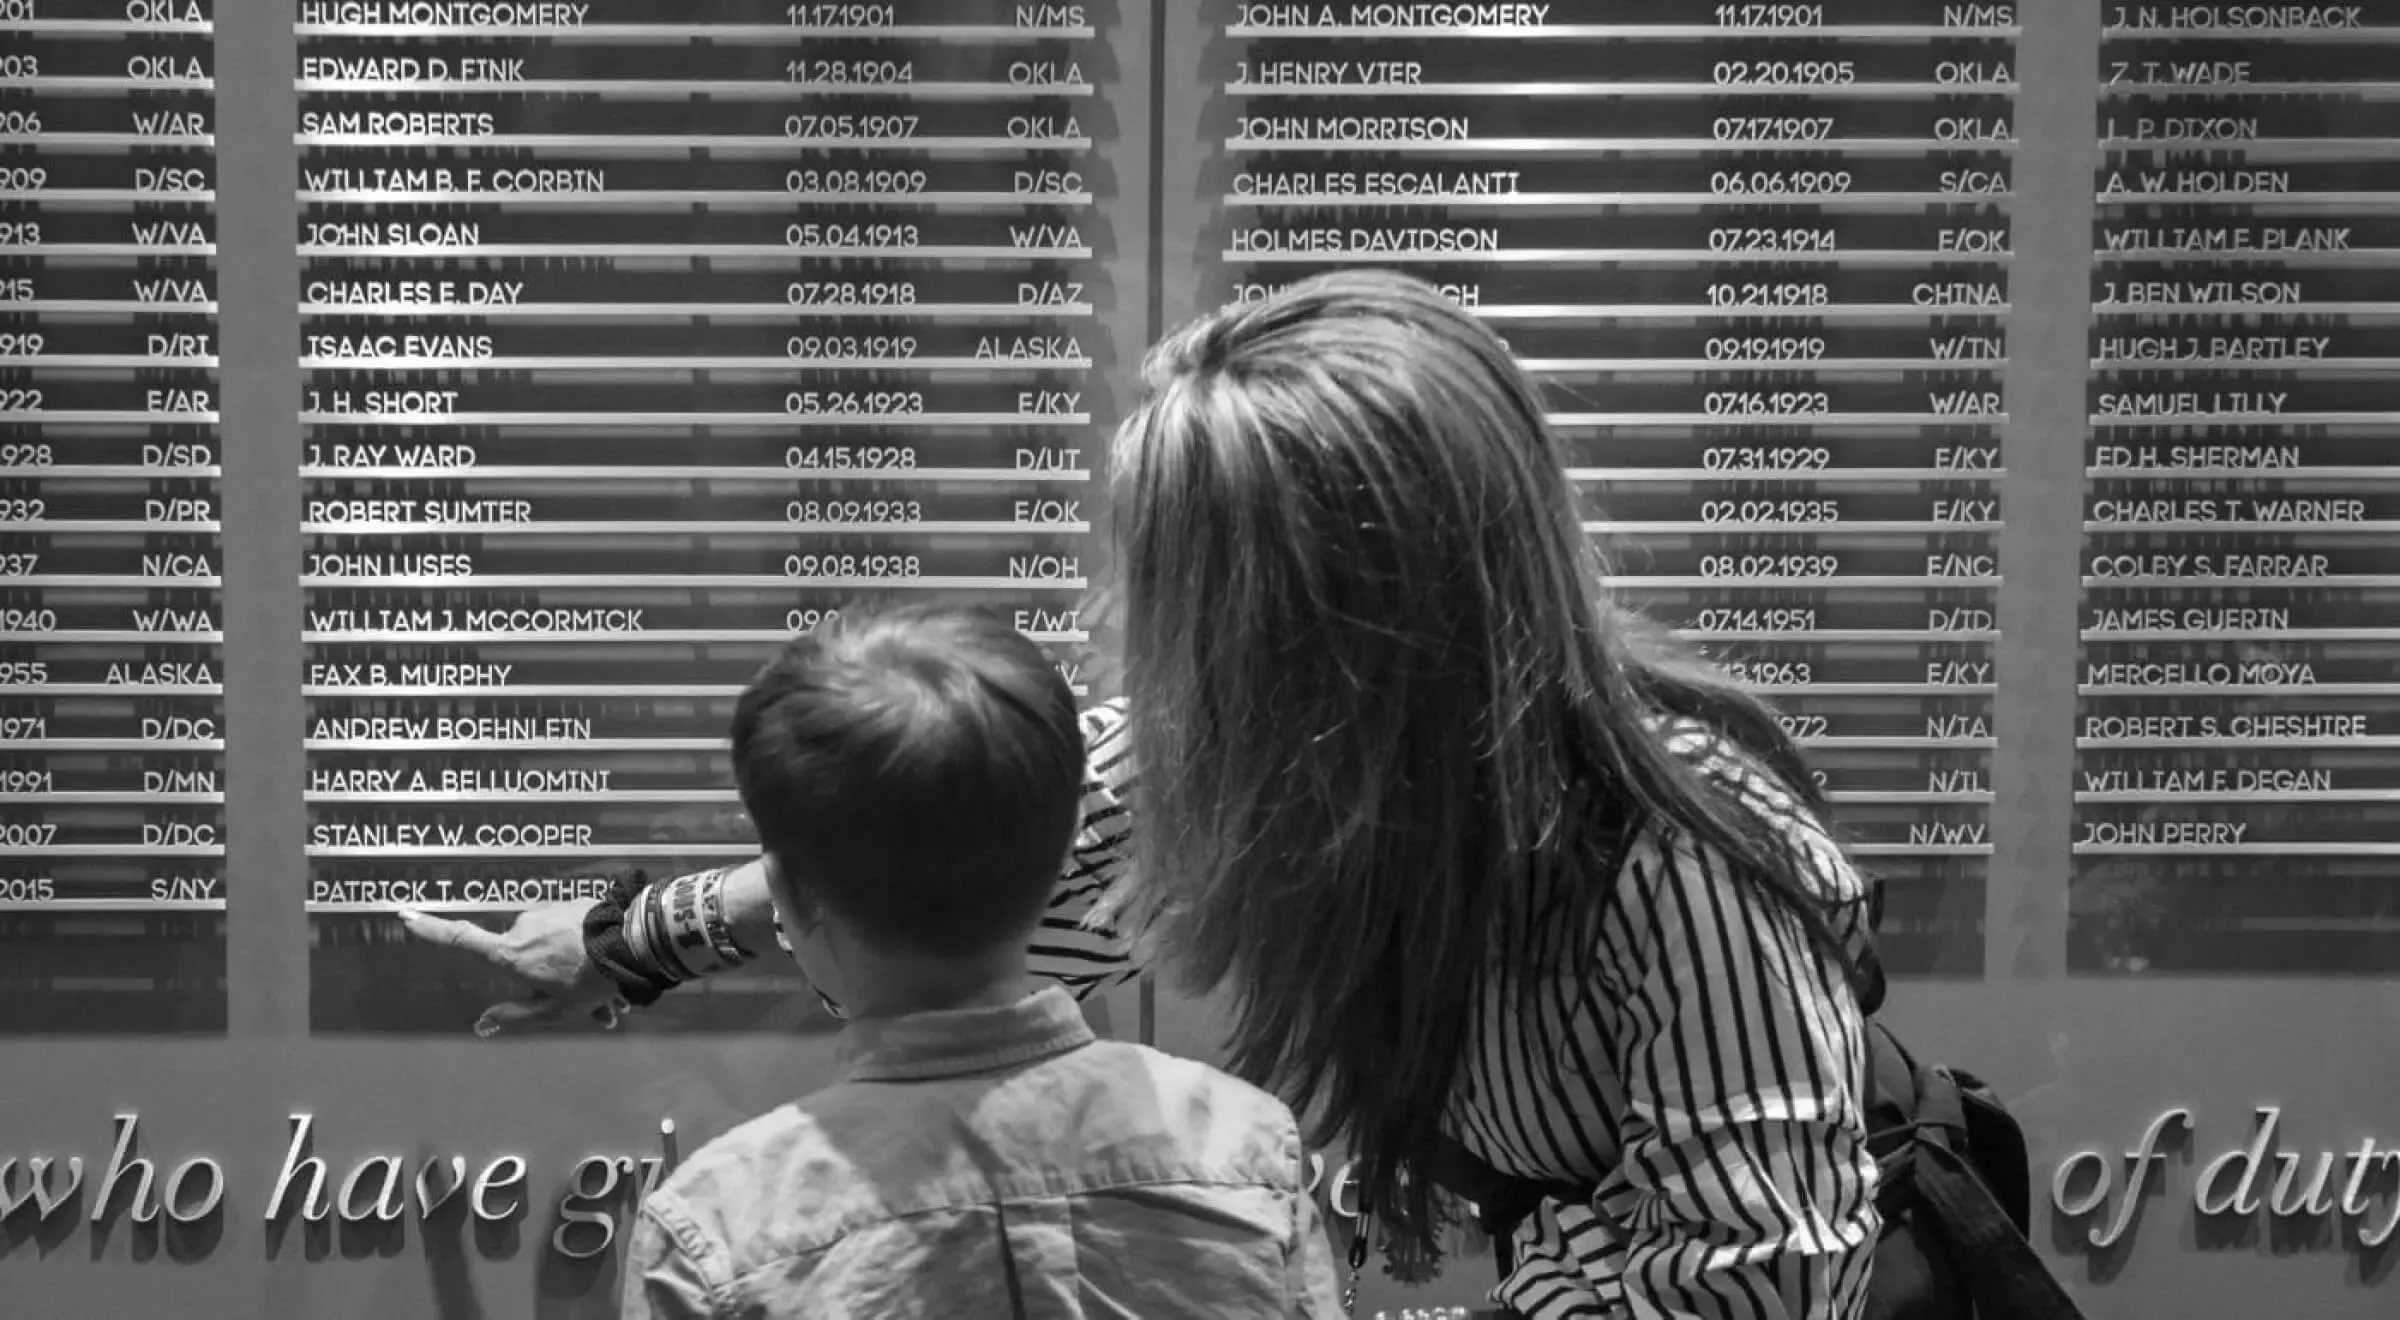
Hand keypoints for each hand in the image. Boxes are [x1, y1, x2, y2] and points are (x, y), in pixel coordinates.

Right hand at [396, 901, 625, 1036]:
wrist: (632, 942)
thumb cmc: (590, 981)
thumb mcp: (554, 1009)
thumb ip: (516, 1016)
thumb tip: (481, 1023)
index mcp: (511, 952)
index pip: (461, 938)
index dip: (432, 929)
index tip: (405, 914)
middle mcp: (524, 926)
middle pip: (525, 955)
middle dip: (548, 977)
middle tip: (582, 1003)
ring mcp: (549, 911)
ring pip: (553, 945)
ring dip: (575, 968)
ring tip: (608, 996)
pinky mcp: (572, 902)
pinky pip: (573, 931)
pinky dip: (587, 952)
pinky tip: (615, 973)